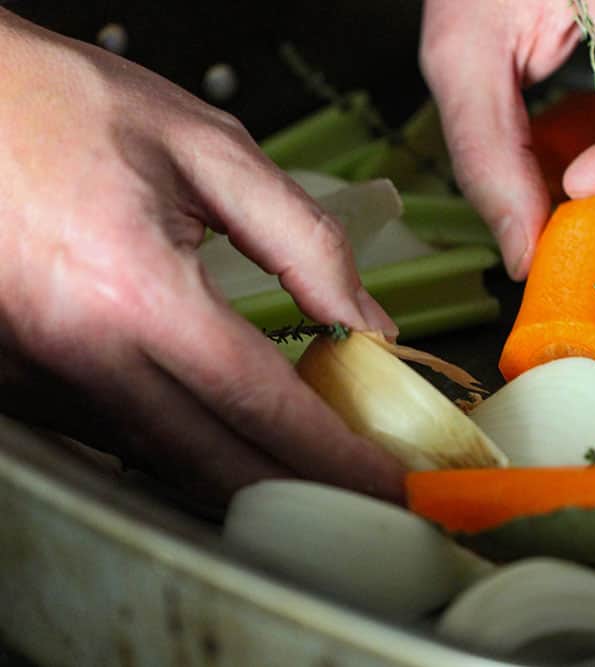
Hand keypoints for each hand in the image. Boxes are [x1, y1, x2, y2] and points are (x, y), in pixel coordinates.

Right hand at [0, 11, 404, 505]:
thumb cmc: (63, 107)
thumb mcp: (208, 148)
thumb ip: (303, 239)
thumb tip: (364, 323)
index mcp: (136, 290)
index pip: (262, 404)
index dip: (334, 457)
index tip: (385, 483)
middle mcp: (79, 352)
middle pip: (215, 462)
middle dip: (301, 490)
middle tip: (361, 495)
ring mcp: (35, 378)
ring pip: (162, 464)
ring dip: (243, 474)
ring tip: (306, 461)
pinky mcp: (13, 383)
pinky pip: (112, 440)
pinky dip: (178, 448)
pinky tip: (220, 431)